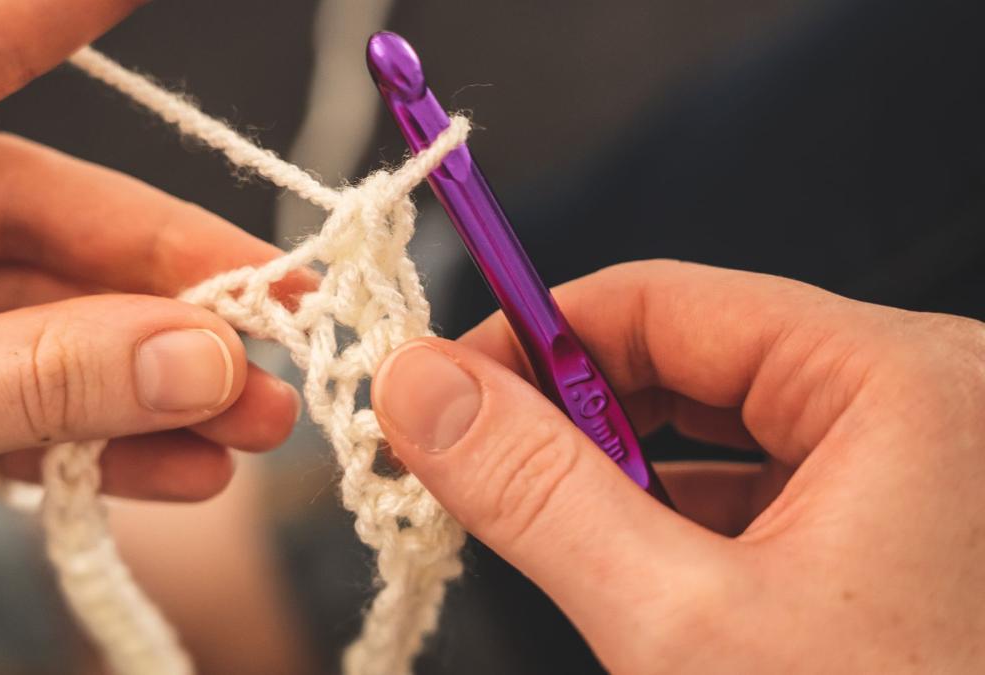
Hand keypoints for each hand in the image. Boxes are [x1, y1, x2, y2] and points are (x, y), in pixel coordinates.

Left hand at [0, 0, 303, 570]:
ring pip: (26, 316)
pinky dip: (79, 435)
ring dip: (142, 378)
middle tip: (275, 324)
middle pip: (20, 212)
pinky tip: (169, 469)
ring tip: (250, 425)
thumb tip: (197, 359)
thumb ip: (20, 381)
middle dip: (156, 286)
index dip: (46, 15)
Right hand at [373, 260, 984, 672]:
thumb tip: (424, 388)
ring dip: (612, 472)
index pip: (665, 300)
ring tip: (547, 527)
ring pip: (711, 426)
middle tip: (473, 463)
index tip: (442, 387)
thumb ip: (538, 491)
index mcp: (903, 384)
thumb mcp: (681, 626)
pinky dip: (668, 518)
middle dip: (567, 414)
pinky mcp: (884, 534)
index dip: (532, 339)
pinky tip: (624, 564)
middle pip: (685, 358)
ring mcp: (908, 475)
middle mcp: (920, 409)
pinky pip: (749, 487)